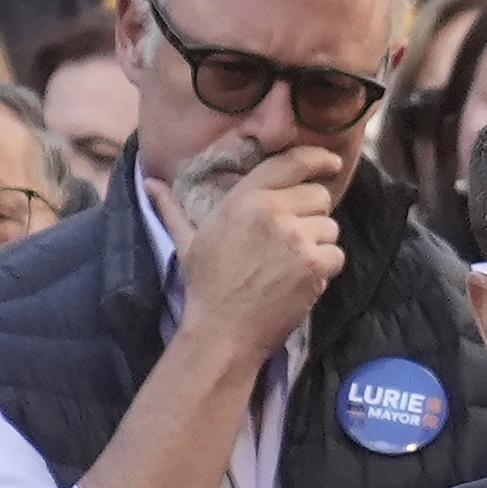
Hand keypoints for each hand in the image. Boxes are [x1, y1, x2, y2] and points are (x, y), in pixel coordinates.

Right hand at [149, 147, 343, 363]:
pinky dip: (326, 267)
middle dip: (312, 215)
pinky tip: (301, 279)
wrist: (224, 329)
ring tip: (290, 263)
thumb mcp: (186, 240)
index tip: (331, 162)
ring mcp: (296, 237)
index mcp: (244, 198)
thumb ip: (173, 207)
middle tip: (291, 239)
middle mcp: (272, 211)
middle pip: (318, 196)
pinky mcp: (314, 264)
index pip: (289, 163)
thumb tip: (150, 182)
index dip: (316, 159)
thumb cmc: (206, 285)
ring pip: (330, 227)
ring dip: (318, 243)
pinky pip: (336, 254)